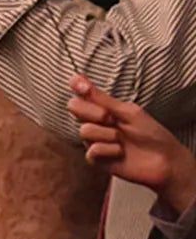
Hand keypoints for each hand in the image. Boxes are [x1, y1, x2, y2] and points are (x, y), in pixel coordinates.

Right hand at [69, 78, 195, 213]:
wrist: (164, 161)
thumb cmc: (151, 134)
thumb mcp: (128, 112)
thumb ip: (101, 99)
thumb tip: (77, 78)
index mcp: (103, 108)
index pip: (81, 92)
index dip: (77, 85)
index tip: (84, 87)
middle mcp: (95, 122)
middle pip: (74, 107)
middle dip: (93, 112)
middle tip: (111, 119)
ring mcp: (94, 139)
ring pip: (84, 130)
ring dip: (107, 134)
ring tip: (122, 140)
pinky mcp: (96, 158)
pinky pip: (93, 150)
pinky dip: (110, 150)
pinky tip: (121, 153)